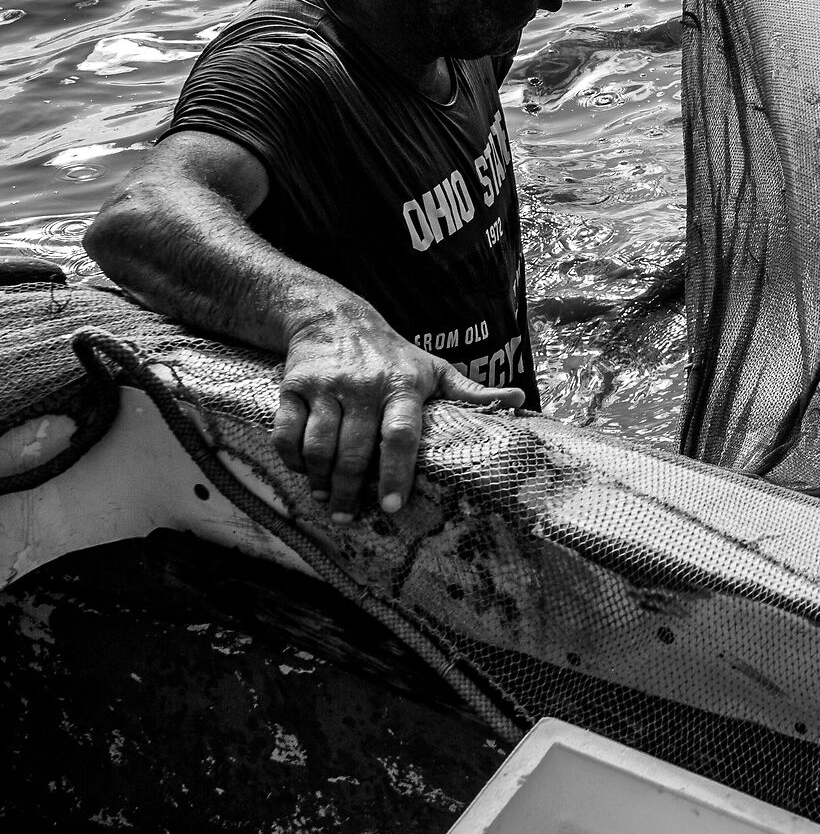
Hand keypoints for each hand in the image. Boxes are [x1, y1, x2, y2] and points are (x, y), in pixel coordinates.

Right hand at [273, 302, 525, 521]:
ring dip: (321, 481)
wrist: (334, 318)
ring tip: (328, 500)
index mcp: (402, 386)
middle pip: (354, 450)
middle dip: (351, 490)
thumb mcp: (434, 368)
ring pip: (317, 446)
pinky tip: (304, 474)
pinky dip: (292, 461)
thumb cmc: (392, 354)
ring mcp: (326, 388)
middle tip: (350, 515)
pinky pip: (285, 434)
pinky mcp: (293, 388)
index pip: (400, 435)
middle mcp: (363, 387)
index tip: (392, 506)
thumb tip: (518, 401)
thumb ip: (471, 391)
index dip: (396, 472)